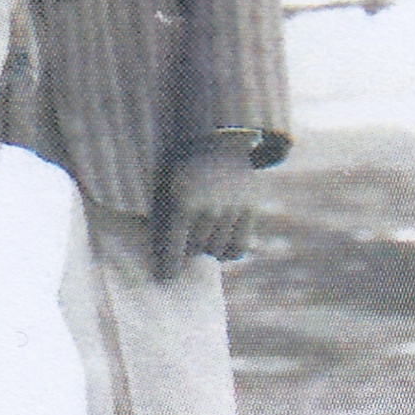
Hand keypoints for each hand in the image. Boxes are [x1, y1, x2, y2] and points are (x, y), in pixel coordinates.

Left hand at [159, 141, 268, 277]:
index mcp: (182, 202)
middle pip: (196, 251)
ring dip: (207, 247)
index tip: (165, 277)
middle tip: (184, 237)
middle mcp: (210, 208)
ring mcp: (233, 209)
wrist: (213, 137)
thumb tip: (166, 264)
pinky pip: (239, 248)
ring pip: (218, 251)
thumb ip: (164, 224)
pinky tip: (219, 238)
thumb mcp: (164, 188)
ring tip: (201, 230)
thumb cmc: (179, 168)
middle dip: (187, 248)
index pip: (174, 250)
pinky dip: (228, 250)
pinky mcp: (249, 209)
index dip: (167, 268)